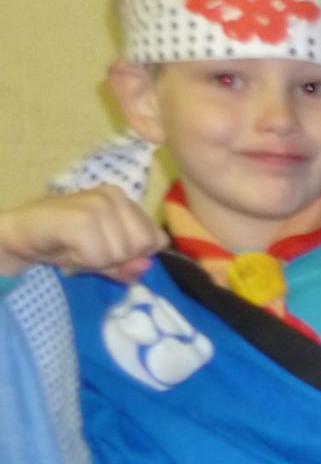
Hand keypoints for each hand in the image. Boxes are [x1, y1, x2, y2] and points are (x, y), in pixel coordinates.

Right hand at [0, 187, 164, 281]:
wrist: (19, 234)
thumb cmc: (62, 243)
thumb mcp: (103, 258)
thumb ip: (128, 264)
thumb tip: (146, 267)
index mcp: (125, 201)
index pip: (157, 240)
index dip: (134, 255)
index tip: (107, 252)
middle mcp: (116, 196)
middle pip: (142, 246)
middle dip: (117, 258)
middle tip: (88, 251)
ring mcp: (98, 203)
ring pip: (122, 251)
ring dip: (97, 260)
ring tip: (75, 248)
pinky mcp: (81, 216)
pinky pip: (100, 254)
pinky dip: (84, 260)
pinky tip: (67, 248)